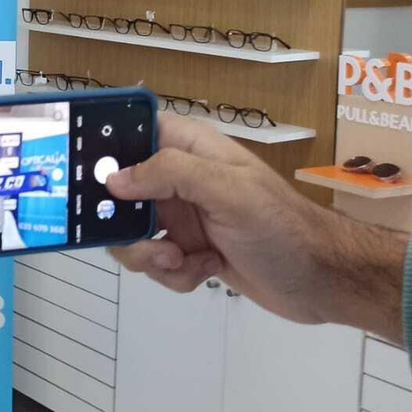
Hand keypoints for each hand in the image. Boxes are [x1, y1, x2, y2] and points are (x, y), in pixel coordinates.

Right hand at [107, 114, 405, 338]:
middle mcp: (180, 179)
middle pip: (120, 191)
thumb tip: (114, 179)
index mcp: (191, 149)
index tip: (85, 175)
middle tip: (138, 236)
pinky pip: (155, 263)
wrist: (326, 281)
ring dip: (148, 255)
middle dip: (122, 221)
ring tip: (181, 260)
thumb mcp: (228, 191)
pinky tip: (205, 271)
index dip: (105, 147)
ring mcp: (183, 217)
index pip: (133, 131)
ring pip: (131, 234)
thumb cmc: (281, 227)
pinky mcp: (189, 252)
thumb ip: (170, 174)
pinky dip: (173, 274)